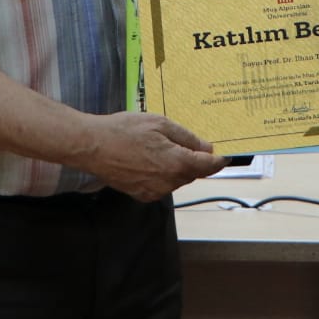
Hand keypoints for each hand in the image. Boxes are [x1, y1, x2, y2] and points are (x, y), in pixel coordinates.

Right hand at [74, 112, 227, 200]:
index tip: (226, 155)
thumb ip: (187, 138)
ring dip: (177, 167)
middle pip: (192, 173)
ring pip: (177, 180)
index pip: (209, 166)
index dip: (219, 160)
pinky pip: (162, 186)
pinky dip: (162, 175)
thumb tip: (207, 148)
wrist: (92, 146)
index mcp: (177, 163)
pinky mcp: (142, 195)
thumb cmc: (124, 130)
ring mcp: (155, 191)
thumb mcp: (160, 123)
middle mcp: (168, 182)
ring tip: (159, 148)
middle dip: (194, 160)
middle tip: (183, 142)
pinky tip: (148, 160)